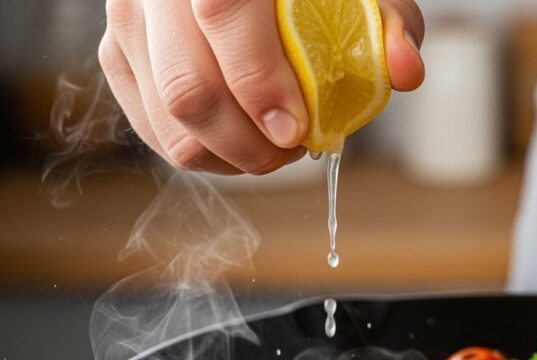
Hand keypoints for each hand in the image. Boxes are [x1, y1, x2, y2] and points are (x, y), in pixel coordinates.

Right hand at [100, 0, 424, 174]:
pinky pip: (149, 124)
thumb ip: (388, 25)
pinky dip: (200, 150)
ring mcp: (131, 17)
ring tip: (271, 149)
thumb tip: (405, 72)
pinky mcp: (118, 52)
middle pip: (188, 83)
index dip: (259, 82)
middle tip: (291, 151)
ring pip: (167, 115)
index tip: (296, 131)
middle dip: (248, 142)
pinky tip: (240, 144)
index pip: (223, 14)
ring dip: (227, 156)